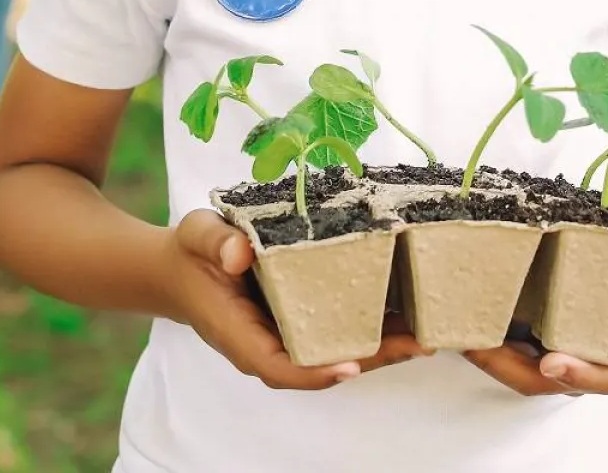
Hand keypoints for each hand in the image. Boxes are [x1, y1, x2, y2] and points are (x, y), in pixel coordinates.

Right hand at [167, 209, 429, 390]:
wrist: (182, 267)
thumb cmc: (192, 253)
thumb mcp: (197, 236)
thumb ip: (216, 243)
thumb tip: (239, 253)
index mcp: (240, 333)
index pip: (278, 365)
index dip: (316, 371)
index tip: (351, 365)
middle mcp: (267, 343)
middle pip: (319, 366)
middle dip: (369, 360)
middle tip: (417, 346)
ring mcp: (284, 335)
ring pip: (333, 352)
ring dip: (378, 348)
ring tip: (425, 336)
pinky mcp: (297, 321)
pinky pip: (334, 332)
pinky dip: (367, 327)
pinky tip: (403, 315)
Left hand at [463, 255, 607, 396]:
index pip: (602, 379)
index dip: (577, 375)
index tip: (550, 362)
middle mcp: (585, 363)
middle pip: (545, 382)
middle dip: (509, 368)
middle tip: (477, 346)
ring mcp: (556, 357)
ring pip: (519, 372)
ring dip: (490, 359)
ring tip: (461, 335)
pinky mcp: (531, 344)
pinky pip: (507, 353)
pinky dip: (486, 343)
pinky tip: (462, 323)